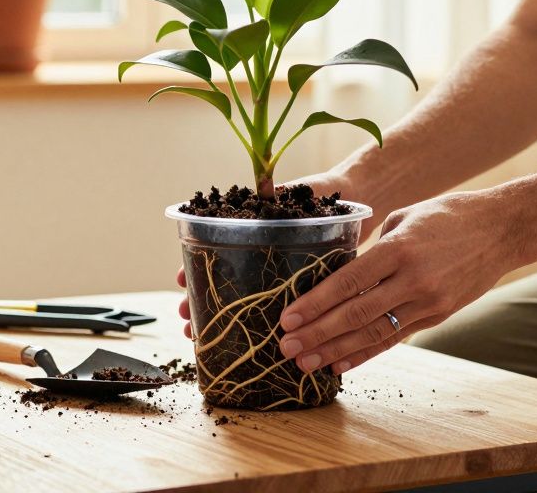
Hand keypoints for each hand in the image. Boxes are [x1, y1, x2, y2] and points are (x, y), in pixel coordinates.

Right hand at [175, 168, 366, 339]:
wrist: (355, 198)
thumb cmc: (323, 193)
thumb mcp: (296, 193)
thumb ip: (276, 195)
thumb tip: (260, 198)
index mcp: (253, 231)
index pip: (214, 250)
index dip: (194, 266)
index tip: (181, 281)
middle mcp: (261, 254)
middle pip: (222, 281)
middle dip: (200, 302)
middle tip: (186, 322)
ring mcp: (278, 273)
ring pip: (242, 299)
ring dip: (218, 318)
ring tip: (198, 335)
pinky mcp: (301, 287)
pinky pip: (276, 309)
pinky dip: (257, 326)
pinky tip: (244, 344)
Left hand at [277, 192, 523, 373]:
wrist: (503, 230)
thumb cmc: (448, 215)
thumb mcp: (405, 218)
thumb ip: (375, 248)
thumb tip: (344, 273)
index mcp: (400, 249)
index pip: (349, 282)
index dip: (315, 303)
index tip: (287, 317)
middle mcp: (413, 280)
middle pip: (356, 314)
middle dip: (317, 333)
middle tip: (286, 347)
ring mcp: (428, 302)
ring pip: (373, 333)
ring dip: (335, 350)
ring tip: (305, 362)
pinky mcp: (437, 315)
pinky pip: (395, 338)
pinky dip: (366, 353)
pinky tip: (341, 364)